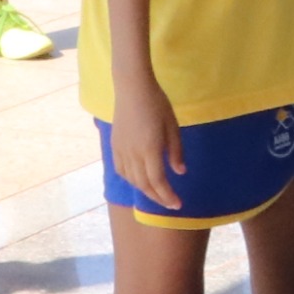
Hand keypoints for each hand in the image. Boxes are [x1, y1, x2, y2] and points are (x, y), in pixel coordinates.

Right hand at [111, 80, 184, 211]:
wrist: (132, 88)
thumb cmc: (157, 104)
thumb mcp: (173, 127)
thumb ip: (176, 151)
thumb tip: (180, 172)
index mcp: (150, 149)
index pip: (158, 181)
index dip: (167, 195)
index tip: (177, 204)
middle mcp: (133, 154)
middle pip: (144, 184)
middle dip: (158, 197)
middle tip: (170, 204)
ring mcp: (121, 150)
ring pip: (131, 179)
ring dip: (145, 190)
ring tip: (158, 194)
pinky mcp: (114, 145)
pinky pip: (121, 170)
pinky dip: (131, 180)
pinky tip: (139, 181)